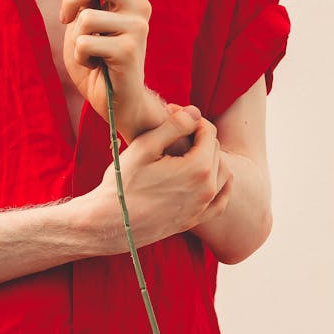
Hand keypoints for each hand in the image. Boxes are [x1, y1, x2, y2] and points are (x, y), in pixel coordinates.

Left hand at [60, 0, 163, 136]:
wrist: (116, 102)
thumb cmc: (97, 61)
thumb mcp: (85, 24)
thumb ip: (86, 0)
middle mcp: (139, 7)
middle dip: (70, 0)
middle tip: (65, 20)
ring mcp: (138, 27)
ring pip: (86, 16)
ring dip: (76, 37)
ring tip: (90, 52)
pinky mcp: (130, 50)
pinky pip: (85, 43)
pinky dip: (80, 57)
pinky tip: (95, 66)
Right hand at [83, 104, 232, 253]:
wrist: (111, 222)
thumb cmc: (124, 182)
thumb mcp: (145, 146)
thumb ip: (174, 125)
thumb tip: (195, 111)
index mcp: (198, 168)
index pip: (208, 131)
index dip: (191, 118)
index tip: (172, 114)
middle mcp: (207, 189)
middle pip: (215, 149)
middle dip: (198, 134)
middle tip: (174, 128)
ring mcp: (203, 207)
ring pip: (222, 172)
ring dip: (210, 156)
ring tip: (186, 148)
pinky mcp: (196, 219)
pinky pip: (221, 199)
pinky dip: (220, 183)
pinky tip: (208, 176)